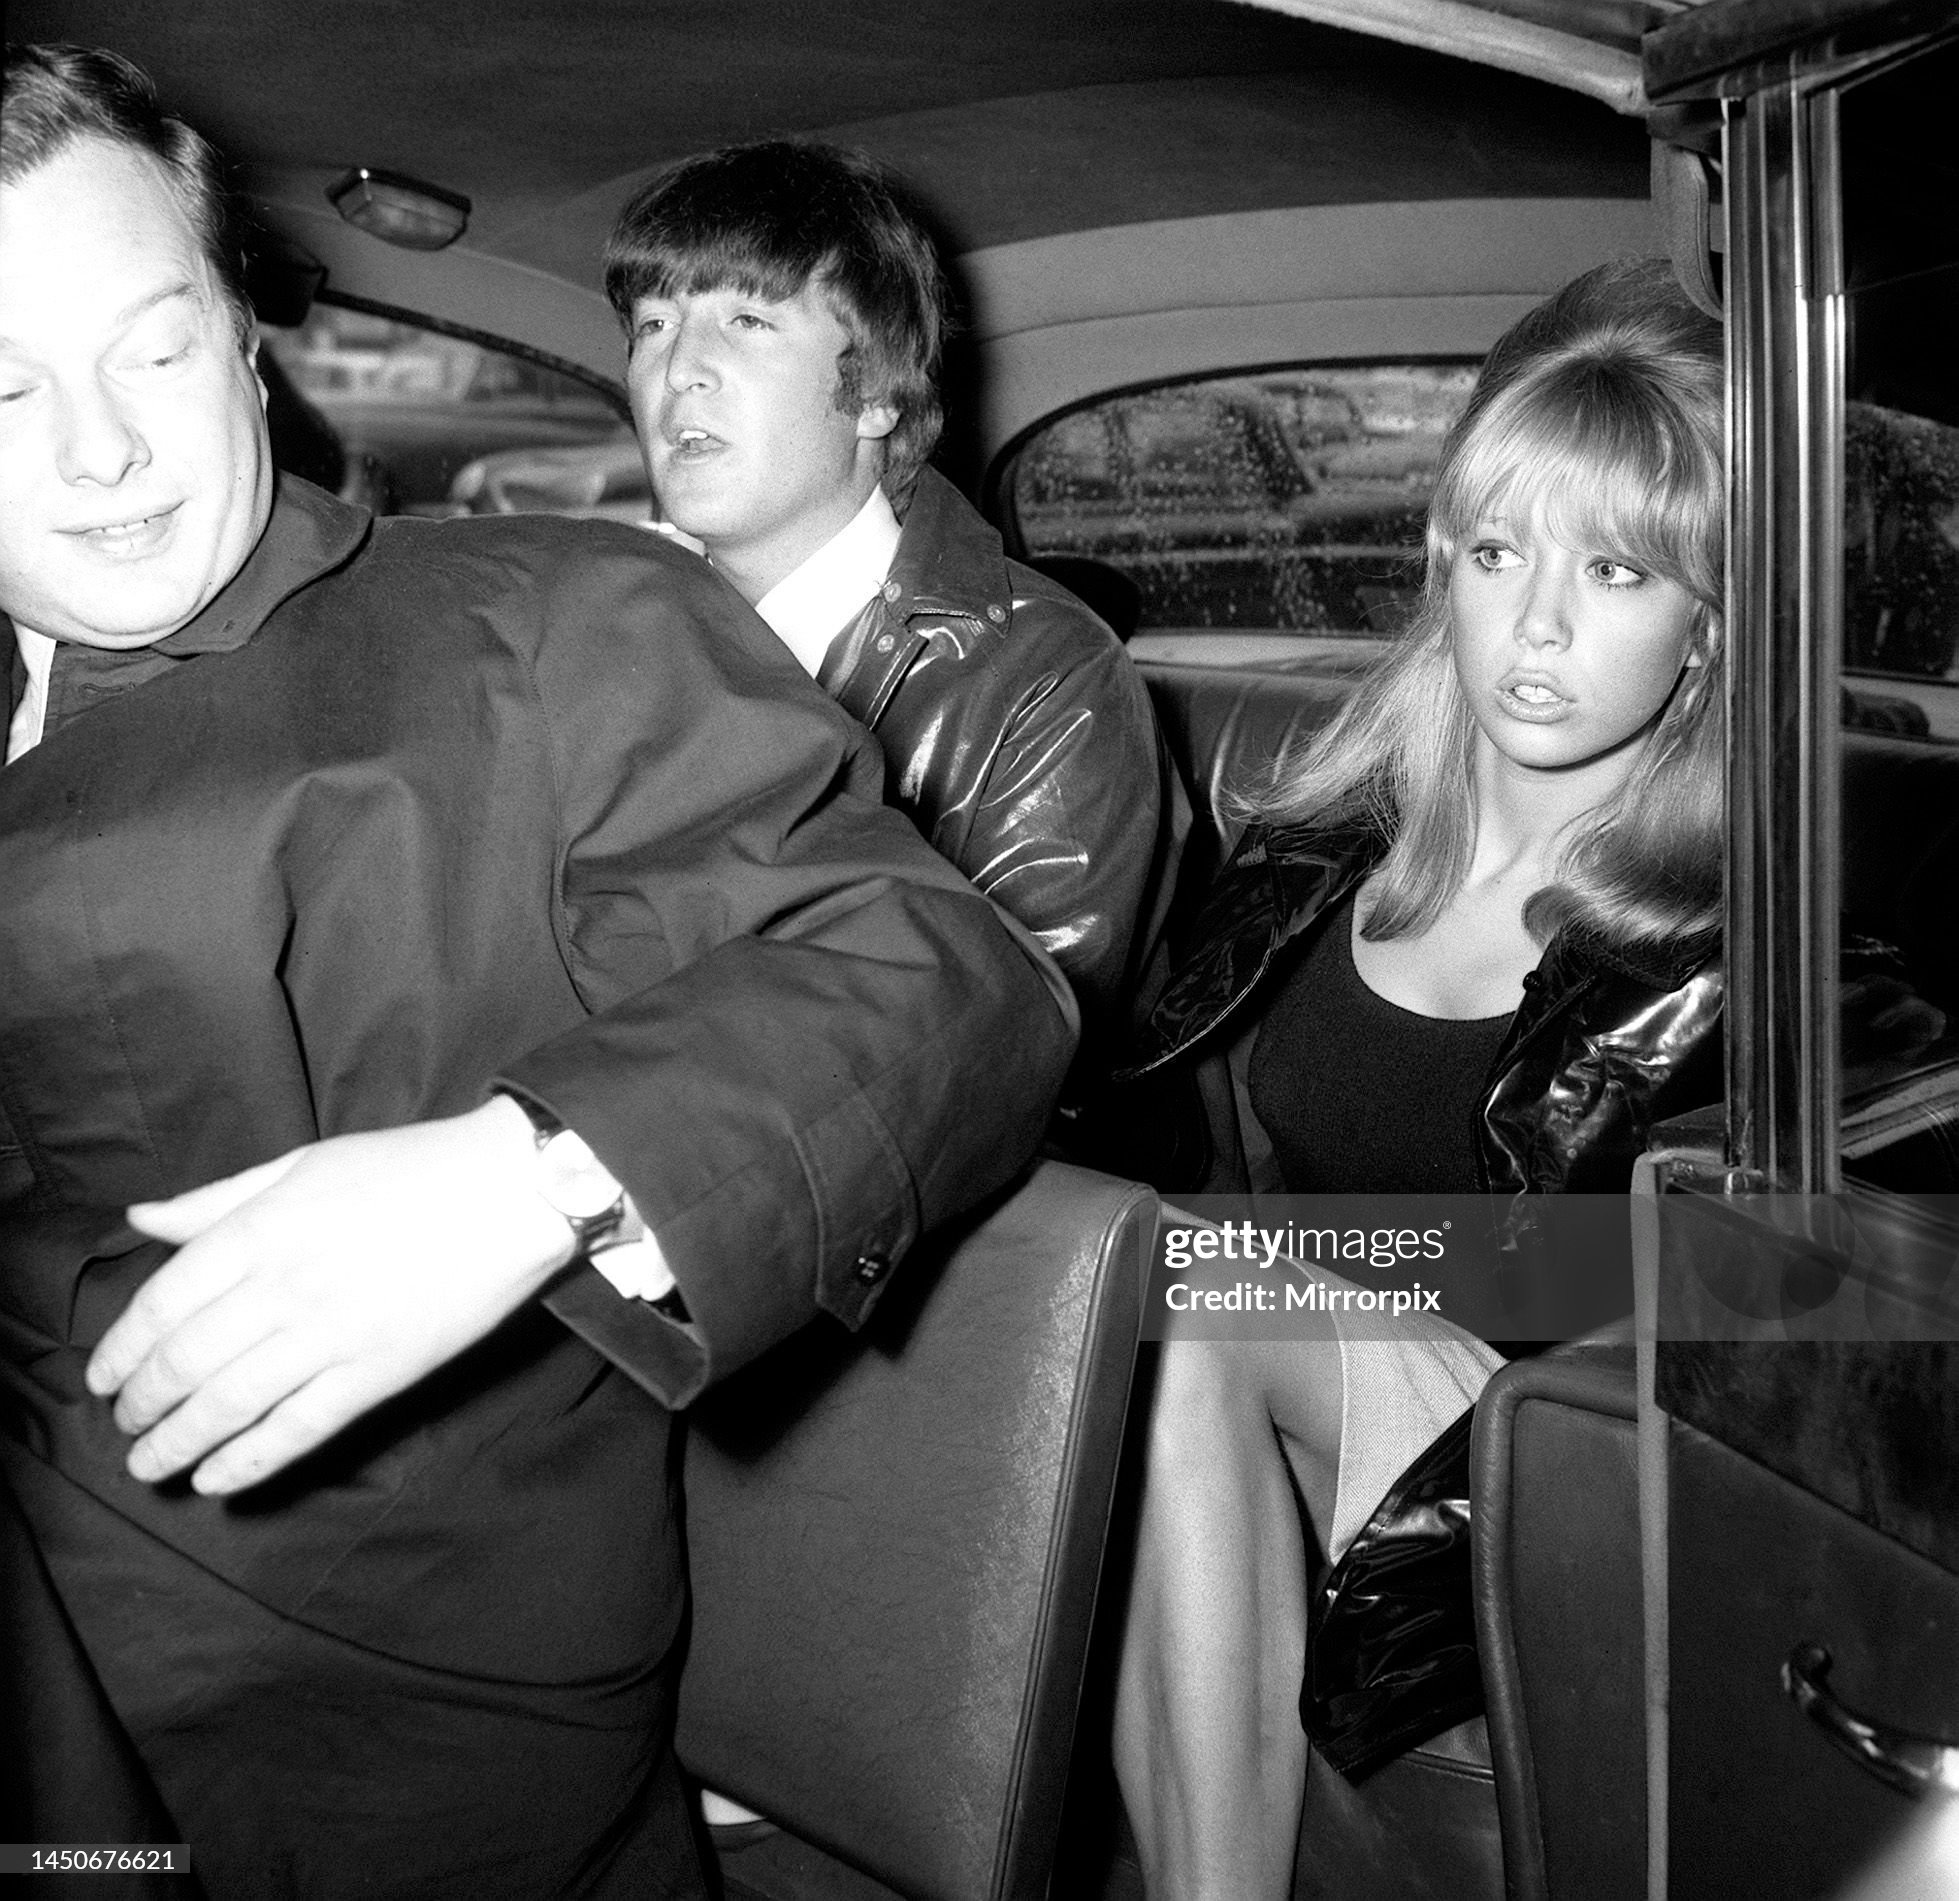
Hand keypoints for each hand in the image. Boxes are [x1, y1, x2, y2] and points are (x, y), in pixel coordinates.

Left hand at [86, 1098, 575, 1495]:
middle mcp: (284, 1286)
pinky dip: (249, 1461)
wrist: (510, 1190)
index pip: (163, 1303)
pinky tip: (217, 1479)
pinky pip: (297, 1428)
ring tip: (150, 1466)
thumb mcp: (304, 1163)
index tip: (104, 1379)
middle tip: (125, 1426)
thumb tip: (141, 1218)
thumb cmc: (410, 1168)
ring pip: (229, 1405)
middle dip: (142, 1405)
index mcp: (262, 1229)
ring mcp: (330, 1334)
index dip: (122, 1350)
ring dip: (176, 1444)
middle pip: (186, 1362)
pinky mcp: (377, 1373)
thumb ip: (219, 1198)